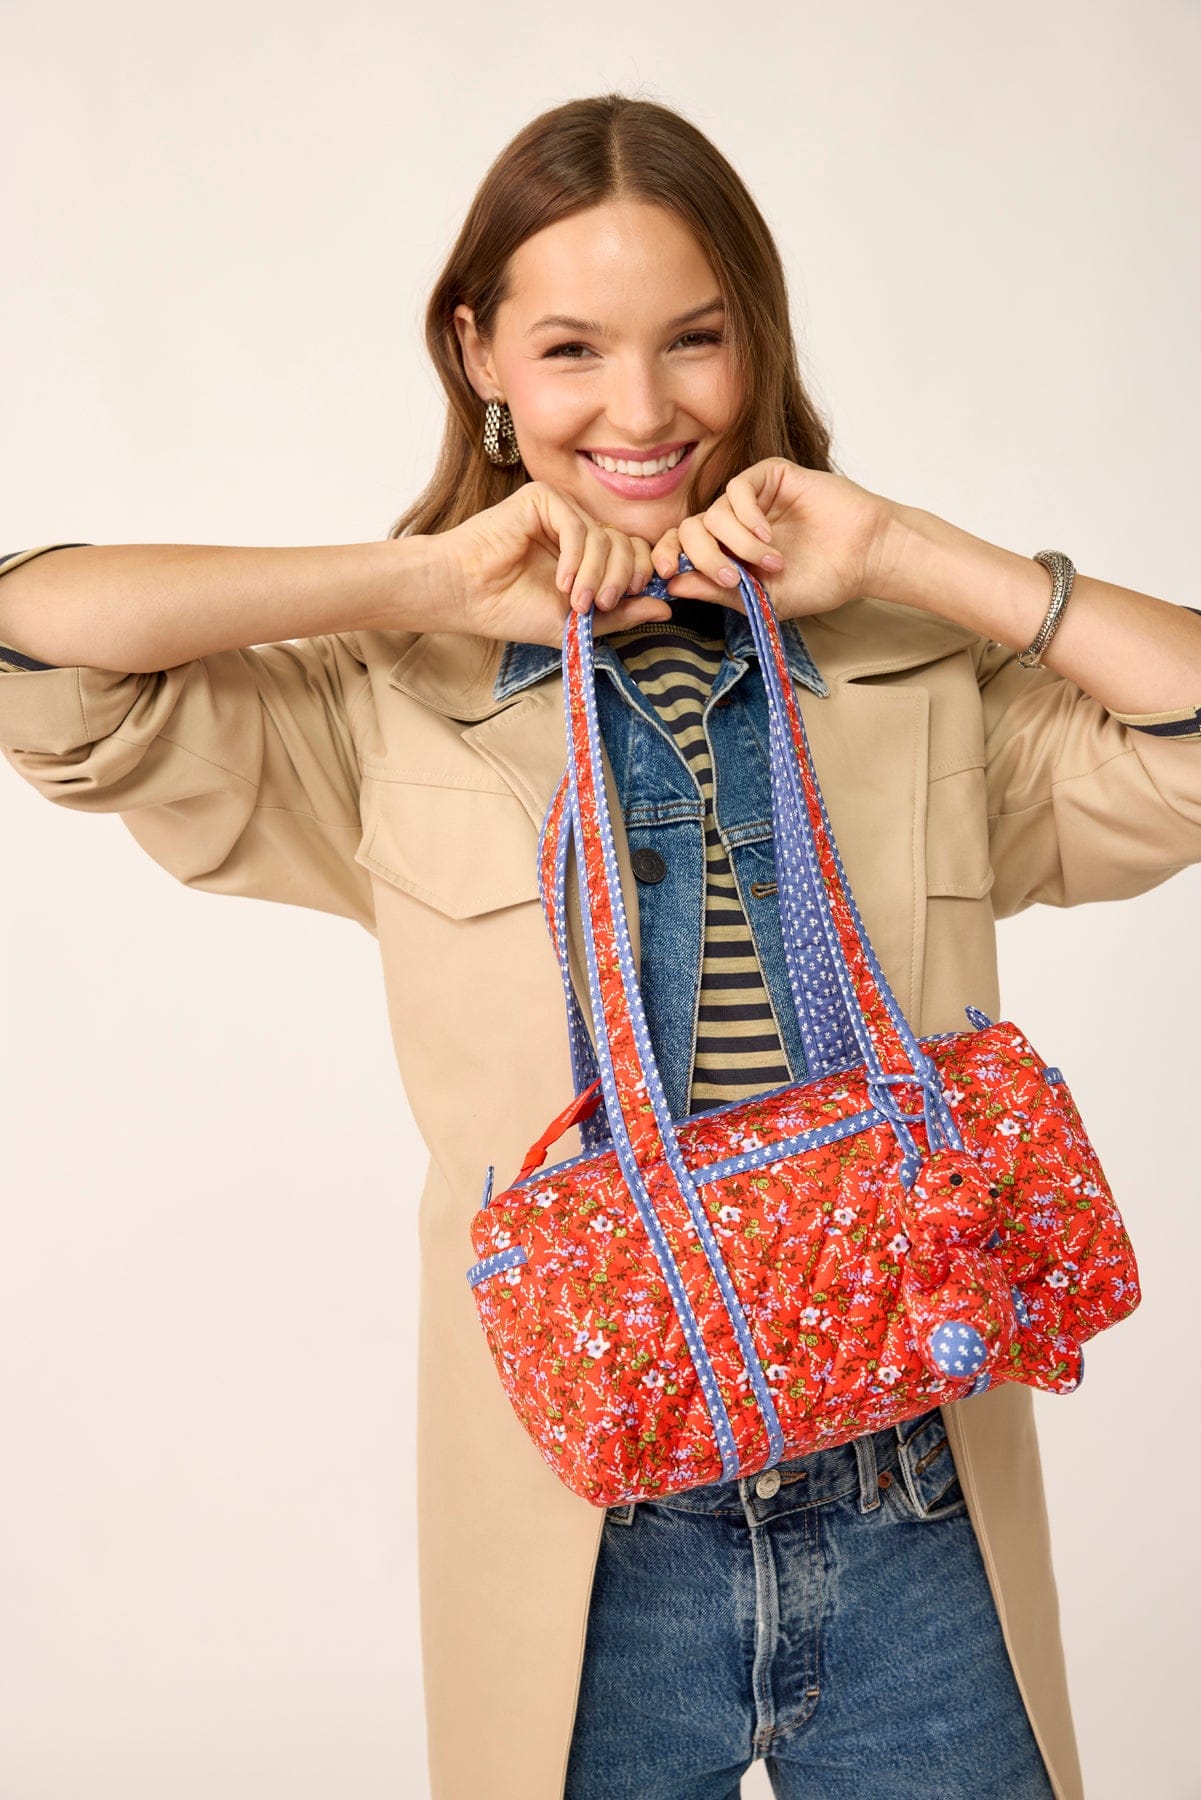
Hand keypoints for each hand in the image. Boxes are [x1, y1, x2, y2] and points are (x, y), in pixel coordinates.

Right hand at [442, 481, 670, 647]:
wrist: (466, 595)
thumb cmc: (512, 610)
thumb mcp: (576, 623)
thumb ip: (622, 615)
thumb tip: (668, 608)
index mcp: (587, 556)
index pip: (632, 556)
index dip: (635, 578)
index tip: (618, 603)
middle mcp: (578, 531)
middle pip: (627, 544)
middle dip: (619, 579)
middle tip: (599, 606)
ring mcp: (561, 512)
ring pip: (605, 537)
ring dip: (595, 574)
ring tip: (575, 601)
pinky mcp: (542, 499)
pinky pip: (578, 524)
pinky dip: (574, 556)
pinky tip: (559, 580)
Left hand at [648, 459, 894, 619]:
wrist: (865, 556)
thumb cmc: (822, 581)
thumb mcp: (764, 599)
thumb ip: (718, 591)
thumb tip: (672, 584)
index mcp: (727, 553)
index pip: (680, 547)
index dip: (665, 556)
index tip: (665, 574)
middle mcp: (734, 525)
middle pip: (689, 529)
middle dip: (701, 555)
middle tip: (731, 577)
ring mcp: (752, 500)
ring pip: (713, 512)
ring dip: (738, 542)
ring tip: (771, 561)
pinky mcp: (771, 476)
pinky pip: (738, 488)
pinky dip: (746, 515)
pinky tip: (768, 534)